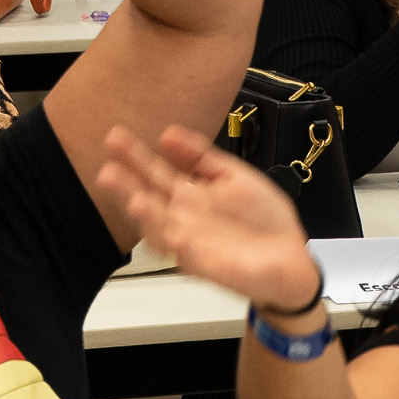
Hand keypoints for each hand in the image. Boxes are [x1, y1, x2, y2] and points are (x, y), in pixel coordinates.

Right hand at [95, 126, 325, 311]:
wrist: (290, 259)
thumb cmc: (262, 219)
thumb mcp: (235, 175)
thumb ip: (202, 156)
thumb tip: (167, 132)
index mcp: (188, 194)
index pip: (154, 172)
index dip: (134, 156)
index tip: (115, 137)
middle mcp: (182, 218)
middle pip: (148, 200)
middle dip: (126, 188)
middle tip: (108, 172)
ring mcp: (191, 243)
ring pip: (160, 231)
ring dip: (148, 219)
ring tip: (137, 201)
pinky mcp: (208, 266)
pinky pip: (192, 257)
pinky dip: (184, 248)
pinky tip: (178, 236)